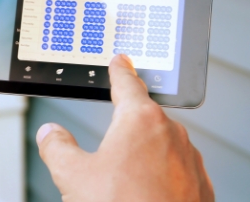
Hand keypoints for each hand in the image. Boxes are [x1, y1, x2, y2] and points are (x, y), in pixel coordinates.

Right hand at [36, 54, 212, 200]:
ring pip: (161, 146)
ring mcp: (190, 161)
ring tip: (122, 181)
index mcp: (140, 121)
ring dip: (143, 154)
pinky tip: (143, 194)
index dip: (120, 71)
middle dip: (126, 126)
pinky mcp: (200, 186)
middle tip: (107, 143)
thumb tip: (50, 134)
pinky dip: (160, 177)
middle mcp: (172, 135)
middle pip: (144, 119)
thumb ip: (56, 146)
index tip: (121, 60)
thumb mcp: (72, 175)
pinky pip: (176, 172)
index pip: (127, 84)